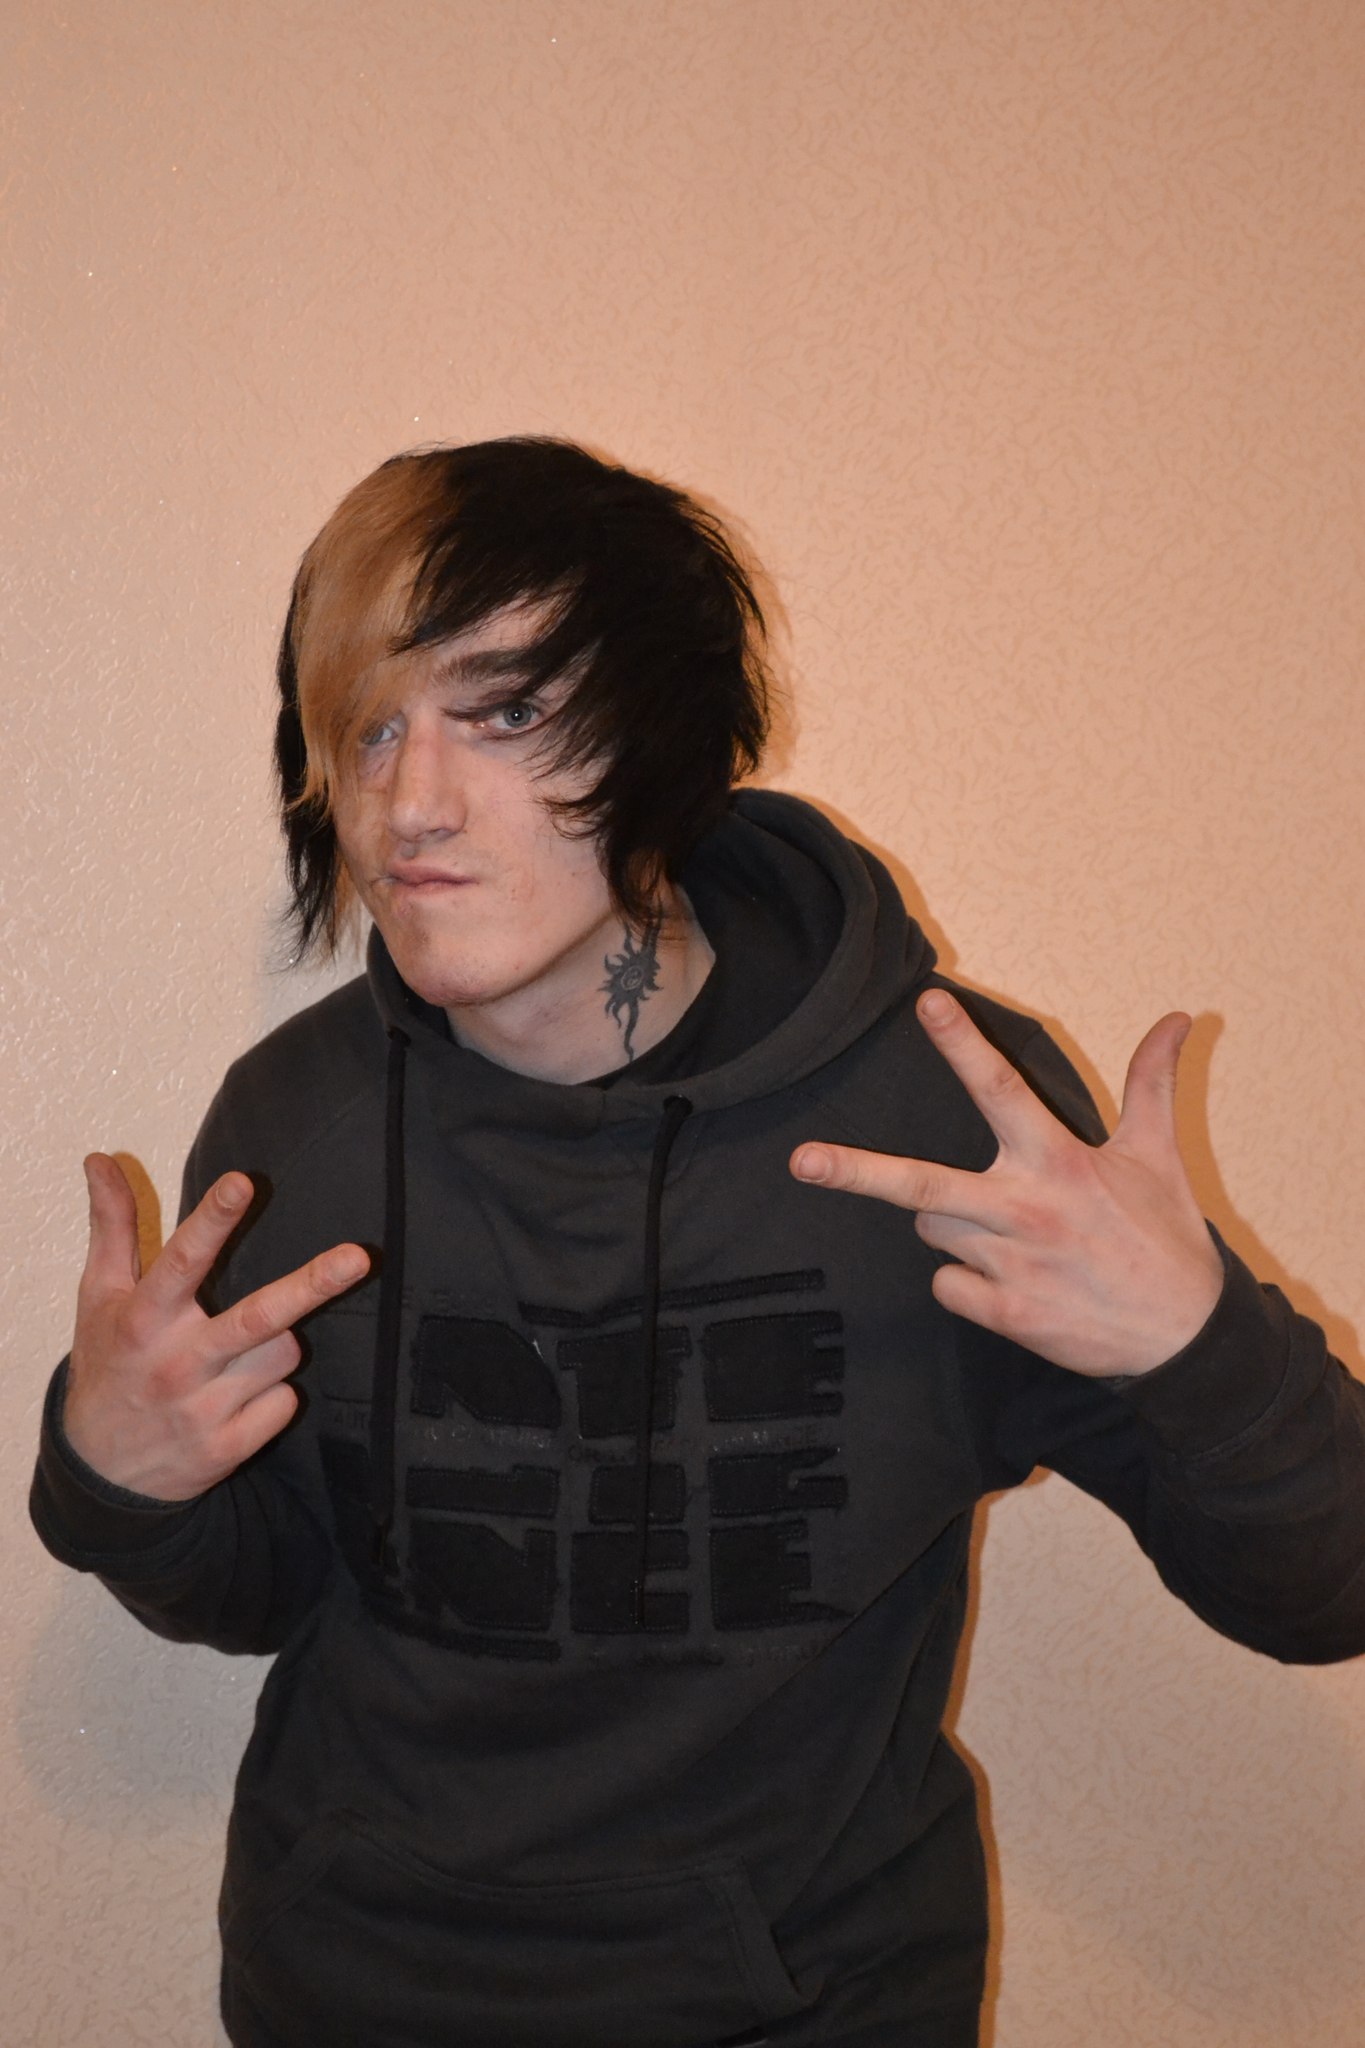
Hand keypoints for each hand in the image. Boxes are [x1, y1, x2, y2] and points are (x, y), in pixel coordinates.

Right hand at [64, 1153, 369, 1499]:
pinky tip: (238, 1400)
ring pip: (282, 1354)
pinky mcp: (228, 1448)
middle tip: (359, 1255)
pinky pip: (285, 1402)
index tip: (242, 1182)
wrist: (100, 1475)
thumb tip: (99, 1157)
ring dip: (276, 1346)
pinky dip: (274, 1396)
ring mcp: (204, 1409)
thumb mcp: (98, 1298)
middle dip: (311, 1286)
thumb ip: (112, 1227)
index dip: (213, 1221)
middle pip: (256, 1317)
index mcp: (142, 1320)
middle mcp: (175, 1363)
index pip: (181, 1262)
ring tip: (233, 1357)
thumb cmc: (107, 1367)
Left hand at [789, 988, 1224, 1377]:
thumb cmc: (1165, 1239)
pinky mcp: (1004, 1312)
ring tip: (1008, 1234)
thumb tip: (1178, 1016)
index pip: (1002, 1089)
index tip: (926, 1003)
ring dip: (951, 1226)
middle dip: (856, 1171)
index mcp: (1060, 1162)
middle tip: (801, 1162)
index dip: (962, 1043)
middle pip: (921, 1185)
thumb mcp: (1158, 1156)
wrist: (1185, 1339)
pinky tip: (1008, 1282)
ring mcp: (1009, 1264)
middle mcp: (1025, 1209)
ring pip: (932, 1230)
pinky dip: (963, 1282)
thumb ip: (1152, 1083)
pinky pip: (945, 1285)